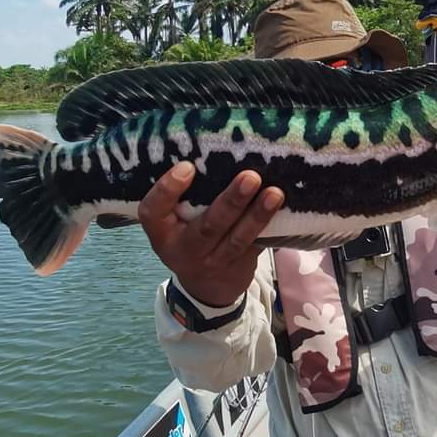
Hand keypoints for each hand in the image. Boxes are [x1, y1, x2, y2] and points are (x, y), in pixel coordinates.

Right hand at [138, 162, 284, 308]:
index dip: (167, 190)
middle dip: (230, 202)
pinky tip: (284, 208)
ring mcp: (215, 261)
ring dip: (257, 216)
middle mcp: (185, 249)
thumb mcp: (173, 223)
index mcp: (161, 233)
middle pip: (207, 226)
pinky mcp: (241, 266)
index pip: (153, 212)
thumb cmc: (188, 237)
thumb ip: (185, 197)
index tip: (188, 166)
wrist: (206, 288)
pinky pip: (256, 245)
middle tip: (250, 177)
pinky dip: (271, 226)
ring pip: (237, 239)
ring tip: (274, 194)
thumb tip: (214, 149)